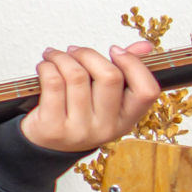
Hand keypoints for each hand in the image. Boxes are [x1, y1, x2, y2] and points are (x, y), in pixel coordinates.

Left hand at [19, 42, 160, 152]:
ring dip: (62, 58)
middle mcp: (106, 128)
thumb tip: (143, 46)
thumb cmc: (77, 117)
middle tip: (74, 51)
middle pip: (109, 77)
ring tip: (55, 56)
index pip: (146, 91)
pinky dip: (47, 67)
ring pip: (77, 76)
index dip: (133, 64)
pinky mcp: (53, 126)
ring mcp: (79, 129)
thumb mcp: (105, 102)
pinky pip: (53, 83)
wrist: (45, 146)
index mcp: (126, 120)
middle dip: (88, 54)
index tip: (115, 50)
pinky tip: (45, 66)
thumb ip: (126, 73)